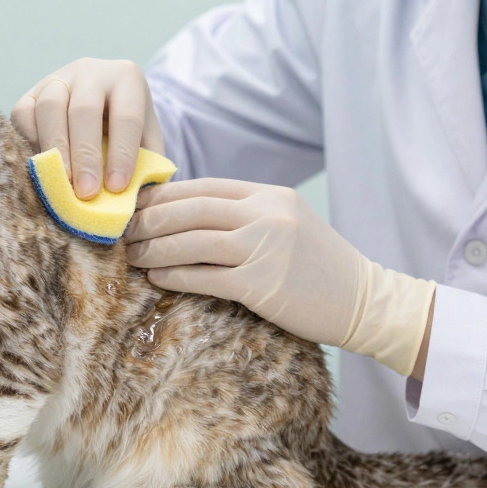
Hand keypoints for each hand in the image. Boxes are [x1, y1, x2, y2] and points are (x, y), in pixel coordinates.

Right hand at [11, 58, 163, 199]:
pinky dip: (30, 142)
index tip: (116, 188)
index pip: (127, 116)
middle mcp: (91, 71)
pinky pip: (23, 114)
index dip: (122, 154)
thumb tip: (134, 203)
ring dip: (56, 150)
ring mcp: (57, 79)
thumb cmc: (127, 134)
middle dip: (85, 155)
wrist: (101, 108)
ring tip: (62, 184)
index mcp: (127, 78)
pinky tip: (43, 166)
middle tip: (86, 193)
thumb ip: (145, 168)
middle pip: (84, 110)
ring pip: (50, 108)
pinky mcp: (31, 93)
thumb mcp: (146, 144)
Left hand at [125, 178, 435, 375]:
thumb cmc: (318, 266)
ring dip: (155, 248)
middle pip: (191, 209)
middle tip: (122, 230)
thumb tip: (187, 214)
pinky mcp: (262, 285)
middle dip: (150, 219)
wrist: (364, 300)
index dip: (164, 195)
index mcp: (270, 195)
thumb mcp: (287, 222)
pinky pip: (206, 277)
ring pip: (193, 241)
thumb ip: (245, 213)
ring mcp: (265, 249)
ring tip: (131, 255)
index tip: (135, 204)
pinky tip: (156, 277)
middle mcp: (266, 215)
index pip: (204, 187)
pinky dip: (175, 276)